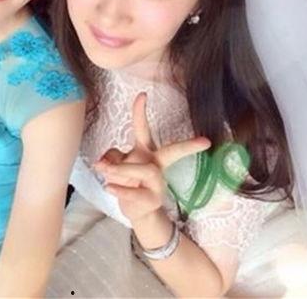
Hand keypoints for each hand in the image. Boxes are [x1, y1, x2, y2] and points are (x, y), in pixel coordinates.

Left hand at [94, 92, 210, 223]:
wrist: (138, 211)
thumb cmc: (129, 181)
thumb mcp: (117, 165)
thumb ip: (111, 158)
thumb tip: (102, 162)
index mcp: (146, 150)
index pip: (143, 128)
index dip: (140, 111)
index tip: (142, 94)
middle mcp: (155, 164)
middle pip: (171, 152)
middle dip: (186, 146)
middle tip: (204, 142)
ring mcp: (158, 183)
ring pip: (144, 169)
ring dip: (121, 169)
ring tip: (103, 170)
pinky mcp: (152, 199)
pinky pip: (136, 192)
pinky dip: (120, 189)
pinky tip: (108, 187)